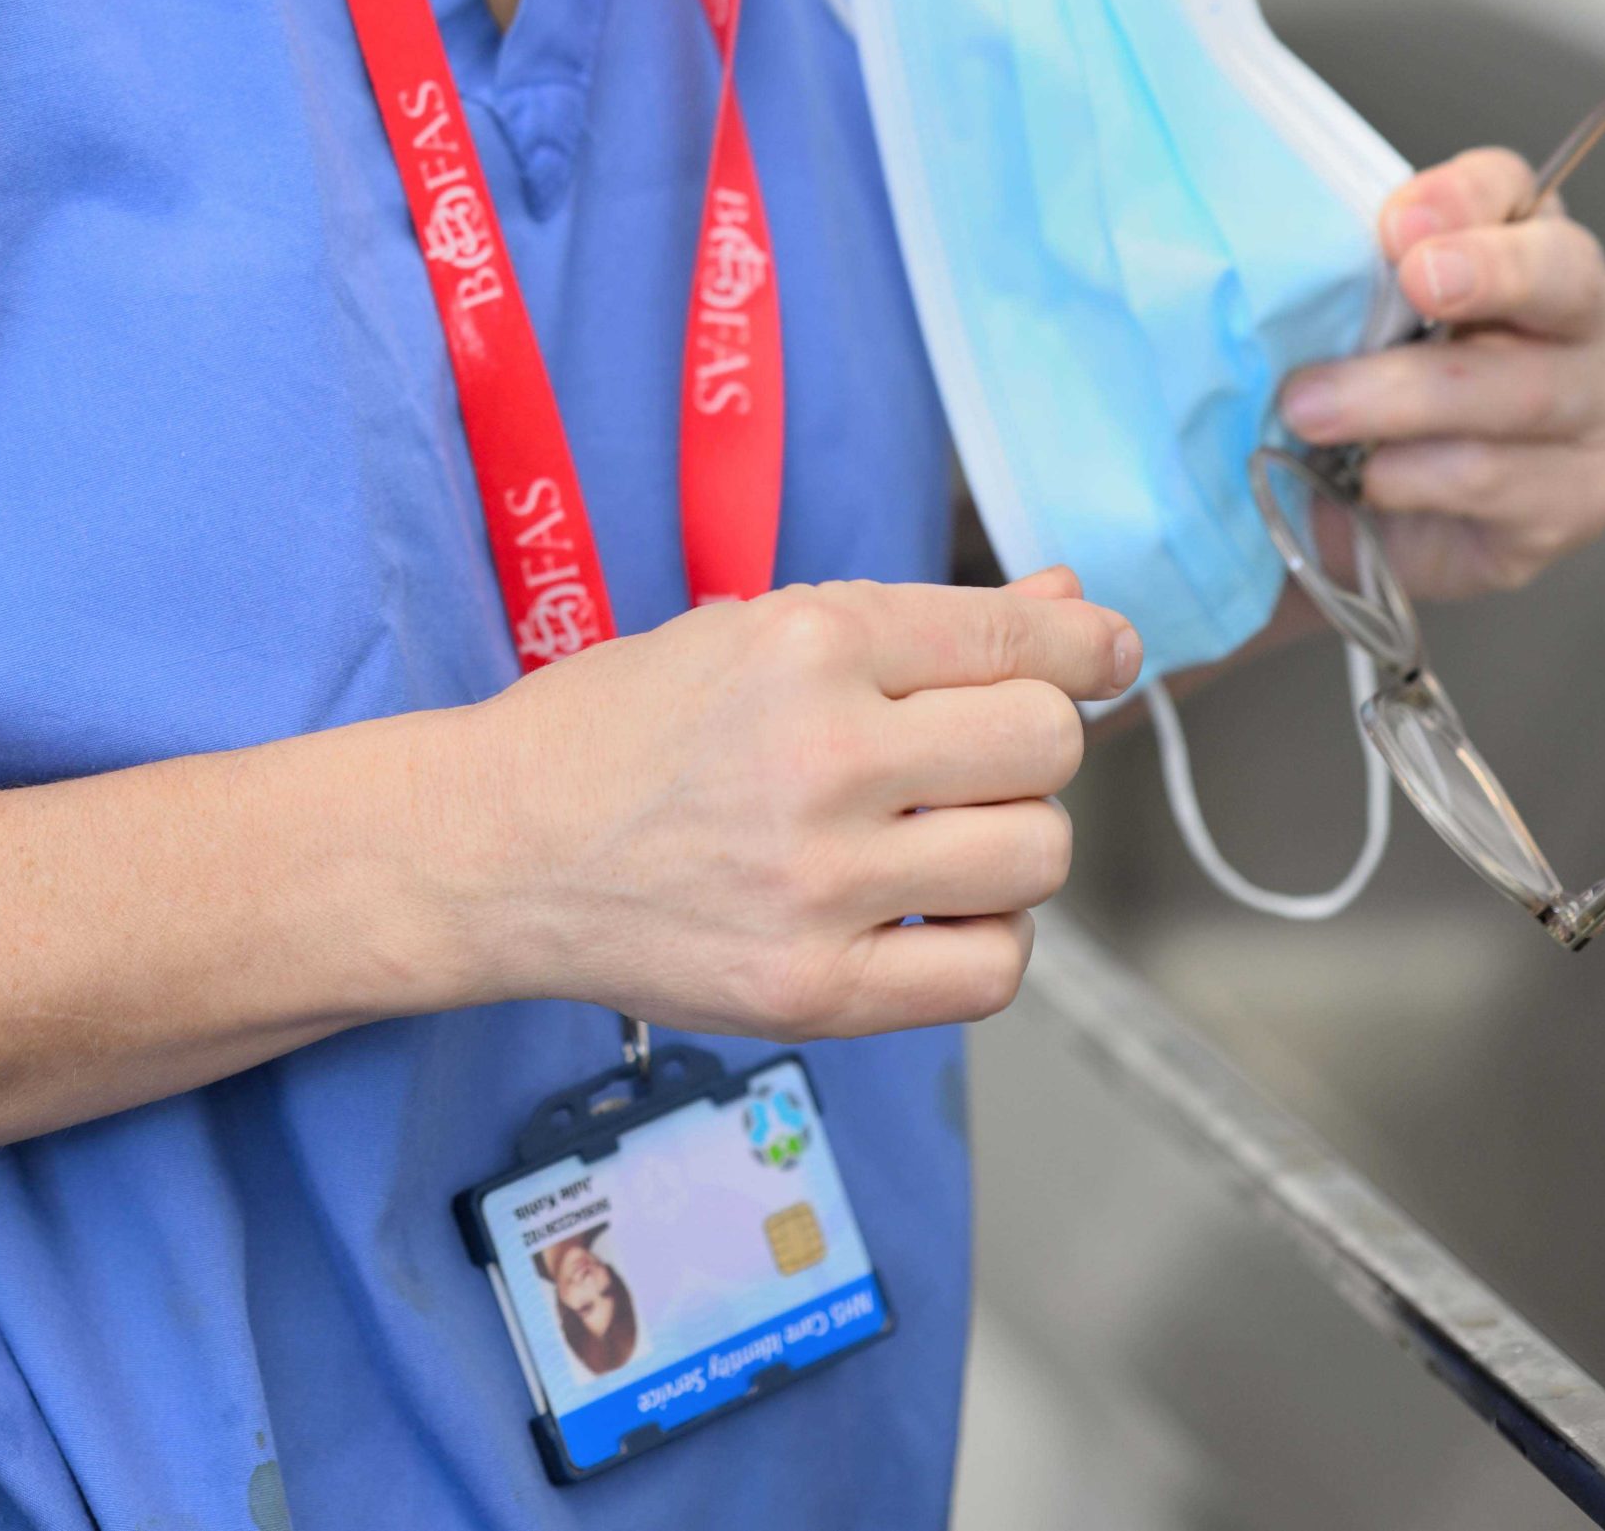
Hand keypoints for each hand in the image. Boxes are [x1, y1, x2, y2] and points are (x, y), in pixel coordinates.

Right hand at [456, 569, 1138, 1041]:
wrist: (497, 846)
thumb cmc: (625, 725)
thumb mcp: (758, 632)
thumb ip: (923, 628)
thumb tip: (1073, 613)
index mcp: (808, 640)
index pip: (1015, 643)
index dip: (1085, 649)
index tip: (1108, 656)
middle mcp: (825, 753)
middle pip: (1046, 745)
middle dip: (1026, 743)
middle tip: (961, 756)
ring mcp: (822, 883)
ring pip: (1039, 855)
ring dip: (1011, 841)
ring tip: (934, 836)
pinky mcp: (814, 991)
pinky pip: (994, 970)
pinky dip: (988, 938)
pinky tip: (925, 910)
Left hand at [1278, 150, 1604, 601]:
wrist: (1376, 519)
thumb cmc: (1364, 395)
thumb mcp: (1345, 323)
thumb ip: (1346, 281)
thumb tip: (1290, 260)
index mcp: (1519, 242)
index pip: (1512, 188)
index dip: (1463, 195)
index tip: (1396, 224)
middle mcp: (1578, 316)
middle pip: (1562, 274)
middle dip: (1488, 272)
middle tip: (1415, 281)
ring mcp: (1593, 407)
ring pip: (1521, 389)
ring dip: (1402, 398)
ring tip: (1310, 410)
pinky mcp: (1578, 495)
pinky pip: (1501, 477)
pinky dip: (1419, 475)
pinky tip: (1368, 478)